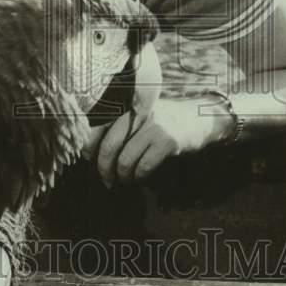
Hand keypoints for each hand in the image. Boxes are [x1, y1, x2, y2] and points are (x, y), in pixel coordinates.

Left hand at [83, 97, 232, 186]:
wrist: (198, 118)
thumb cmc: (162, 120)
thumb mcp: (138, 114)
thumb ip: (116, 124)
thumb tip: (88, 150)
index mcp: (125, 105)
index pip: (96, 126)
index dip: (87, 147)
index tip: (88, 159)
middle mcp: (137, 112)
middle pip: (108, 146)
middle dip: (103, 169)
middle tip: (105, 180)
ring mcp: (153, 125)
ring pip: (125, 160)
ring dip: (122, 177)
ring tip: (123, 181)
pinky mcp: (167, 140)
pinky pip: (144, 166)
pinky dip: (138, 177)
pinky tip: (140, 178)